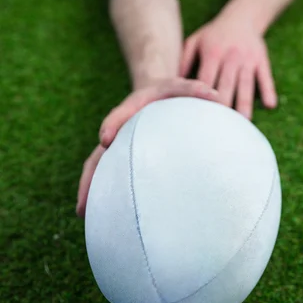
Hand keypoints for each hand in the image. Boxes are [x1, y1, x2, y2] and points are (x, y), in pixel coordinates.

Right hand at [76, 78, 221, 217]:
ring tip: (84, 215)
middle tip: (84, 201)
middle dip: (90, 176)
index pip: (119, 115)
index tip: (105, 138)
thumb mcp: (182, 87)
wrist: (155, 96)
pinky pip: (111, 177)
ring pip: (99, 169)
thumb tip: (217, 97)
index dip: (111, 124)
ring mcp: (118, 148)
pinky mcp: (123, 159)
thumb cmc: (172, 94)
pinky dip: (106, 192)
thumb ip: (196, 90)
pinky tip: (107, 215)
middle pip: (98, 154)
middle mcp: (119, 131)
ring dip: (90, 191)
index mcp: (131, 108)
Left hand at [180, 14, 277, 119]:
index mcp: (212, 53)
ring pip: (246, 85)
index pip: (206, 79)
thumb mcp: (195, 41)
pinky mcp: (261, 60)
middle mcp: (230, 56)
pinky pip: (265, 77)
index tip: (198, 116)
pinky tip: (270, 105)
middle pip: (226, 85)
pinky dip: (268, 90)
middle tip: (219, 128)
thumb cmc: (214, 34)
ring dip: (244, 104)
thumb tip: (173, 84)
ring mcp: (247, 59)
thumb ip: (184, 61)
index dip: (203, 97)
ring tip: (243, 123)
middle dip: (223, 106)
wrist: (242, 16)